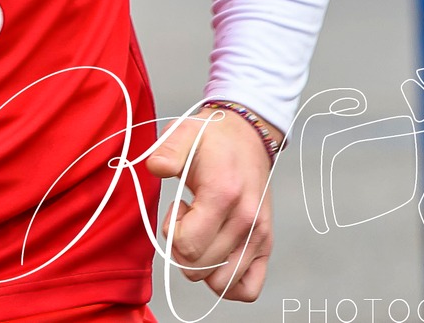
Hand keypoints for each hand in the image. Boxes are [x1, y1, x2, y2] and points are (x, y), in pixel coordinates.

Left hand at [143, 103, 275, 300]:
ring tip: (203, 233)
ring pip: (220, 284)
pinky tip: (217, 254)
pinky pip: (248, 290)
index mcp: (223, 194)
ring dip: (202, 265)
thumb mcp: (183, 133)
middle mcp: (246, 221)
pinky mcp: (267, 246)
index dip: (171, 231)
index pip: (188, 245)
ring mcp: (260, 236)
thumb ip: (167, 151)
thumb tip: (156, 168)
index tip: (178, 206)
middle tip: (188, 218)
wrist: (247, 137)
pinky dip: (227, 282)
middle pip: (199, 268)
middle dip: (181, 248)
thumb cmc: (211, 139)